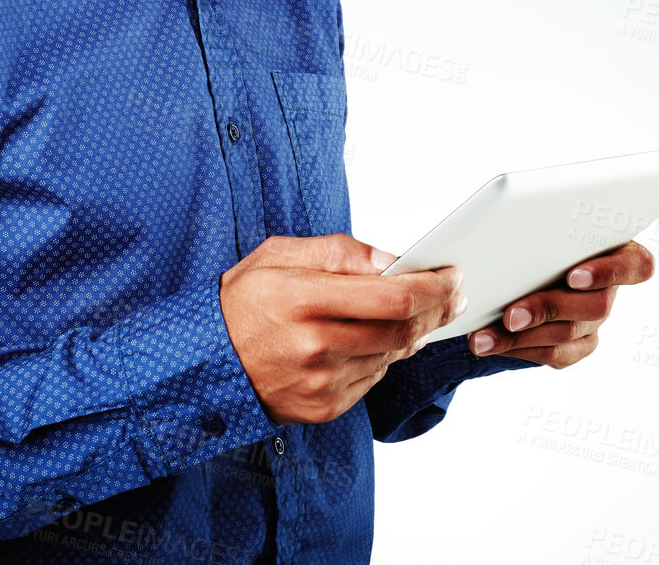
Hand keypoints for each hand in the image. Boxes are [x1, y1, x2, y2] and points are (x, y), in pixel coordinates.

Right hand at [219, 234, 464, 424]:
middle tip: (452, 294)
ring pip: (392, 356)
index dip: (433, 285)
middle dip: (436, 309)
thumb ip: (340, 252)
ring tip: (417, 313)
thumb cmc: (243, 301)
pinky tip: (380, 340)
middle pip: (402, 330)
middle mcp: (314, 345)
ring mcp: (320, 382)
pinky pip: (372, 379)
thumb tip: (392, 259)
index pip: (392, 295)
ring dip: (413, 333)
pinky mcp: (323, 407)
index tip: (451, 275)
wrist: (206, 360)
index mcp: (303, 298)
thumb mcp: (279, 255)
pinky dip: (384, 358)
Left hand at [466, 241, 654, 367]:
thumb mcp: (546, 223)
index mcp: (617, 252)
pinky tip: (488, 343)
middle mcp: (610, 290)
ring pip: (566, 336)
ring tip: (482, 337)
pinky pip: (551, 354)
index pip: (637, 265)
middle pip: (594, 306)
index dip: (609, 272)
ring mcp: (595, 321)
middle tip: (510, 315)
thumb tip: (506, 225)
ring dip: (518, 337)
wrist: (525, 262)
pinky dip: (516, 349)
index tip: (574, 276)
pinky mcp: (578, 347)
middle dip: (547, 310)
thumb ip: (543, 225)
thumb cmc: (540, 232)